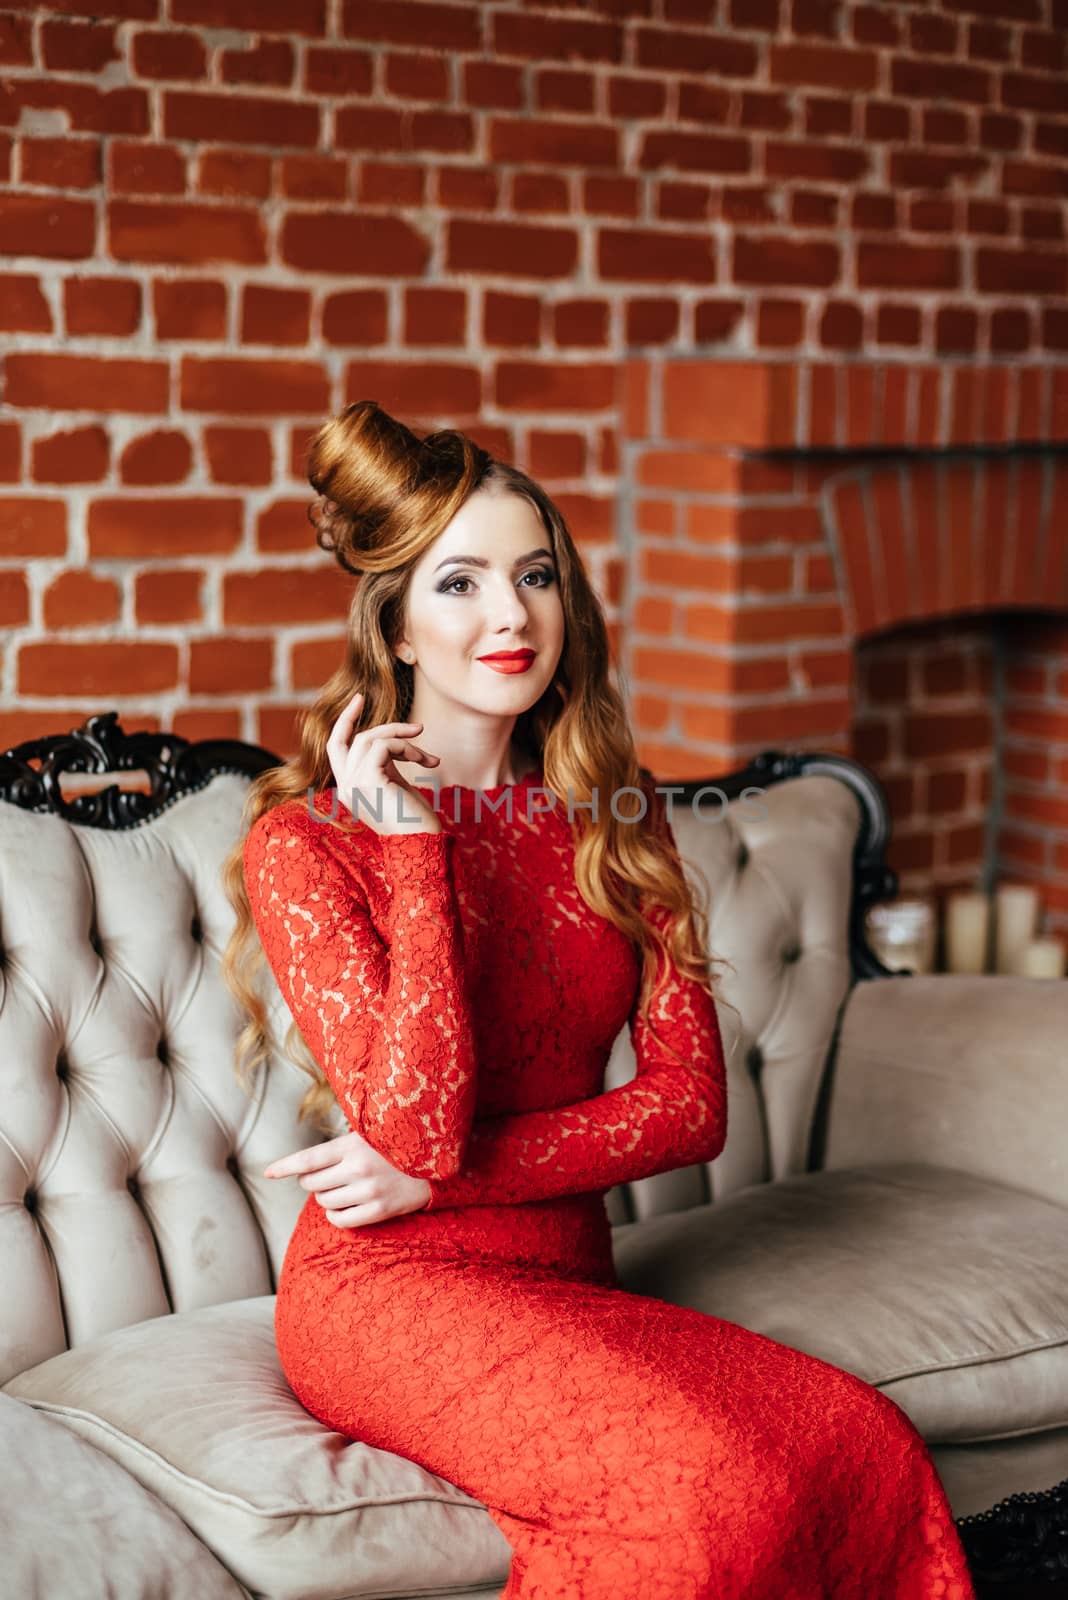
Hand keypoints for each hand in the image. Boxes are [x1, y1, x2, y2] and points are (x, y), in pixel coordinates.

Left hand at [263, 1130, 431, 1226]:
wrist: (436, 1162)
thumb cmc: (396, 1145)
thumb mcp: (369, 1134)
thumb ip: (339, 1145)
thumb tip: (304, 1165)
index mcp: (353, 1144)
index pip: (308, 1158)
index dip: (284, 1166)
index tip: (267, 1172)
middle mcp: (359, 1168)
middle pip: (312, 1183)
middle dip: (311, 1181)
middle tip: (326, 1175)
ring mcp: (369, 1191)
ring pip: (323, 1202)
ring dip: (325, 1197)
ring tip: (341, 1188)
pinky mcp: (379, 1210)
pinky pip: (340, 1220)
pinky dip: (335, 1215)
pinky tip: (343, 1206)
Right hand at [326, 689, 441, 835]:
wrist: (422, 844)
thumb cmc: (415, 819)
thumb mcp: (395, 785)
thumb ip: (385, 764)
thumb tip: (392, 740)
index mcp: (348, 789)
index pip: (334, 748)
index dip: (344, 722)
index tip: (358, 700)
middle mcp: (344, 787)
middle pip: (347, 738)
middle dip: (366, 720)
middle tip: (393, 713)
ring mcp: (352, 784)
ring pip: (369, 739)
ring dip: (402, 739)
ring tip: (428, 757)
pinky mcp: (367, 780)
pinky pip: (384, 746)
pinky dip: (408, 748)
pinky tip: (429, 763)